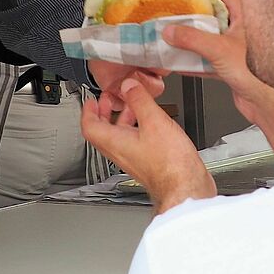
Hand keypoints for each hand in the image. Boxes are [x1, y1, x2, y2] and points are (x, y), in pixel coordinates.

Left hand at [81, 77, 214, 212]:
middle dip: (105, 112)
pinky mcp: (147, 163)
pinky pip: (134, 143)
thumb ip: (139, 100)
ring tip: (130, 106)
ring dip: (122, 119)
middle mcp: (121, 153)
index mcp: (115, 142)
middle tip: (109, 100)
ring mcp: (134, 159)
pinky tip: (151, 123)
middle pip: (103, 132)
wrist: (186, 188)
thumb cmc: (170, 164)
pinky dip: (137, 128)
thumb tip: (128, 85)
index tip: (90, 100)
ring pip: (120, 137)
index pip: (89, 126)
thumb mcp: (154, 121)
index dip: (88, 111)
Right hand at [164, 0, 273, 174]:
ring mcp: (237, 48)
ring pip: (210, 37)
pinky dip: (194, 59)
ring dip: (192, 39)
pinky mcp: (232, 67)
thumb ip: (191, 38)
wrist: (267, 104)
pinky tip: (181, 63)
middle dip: (194, 15)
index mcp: (246, 16)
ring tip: (174, 36)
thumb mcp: (219, 49)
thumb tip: (170, 31)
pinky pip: (208, 58)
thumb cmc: (259, 75)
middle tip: (177, 13)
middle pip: (213, 15)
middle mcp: (242, 30)